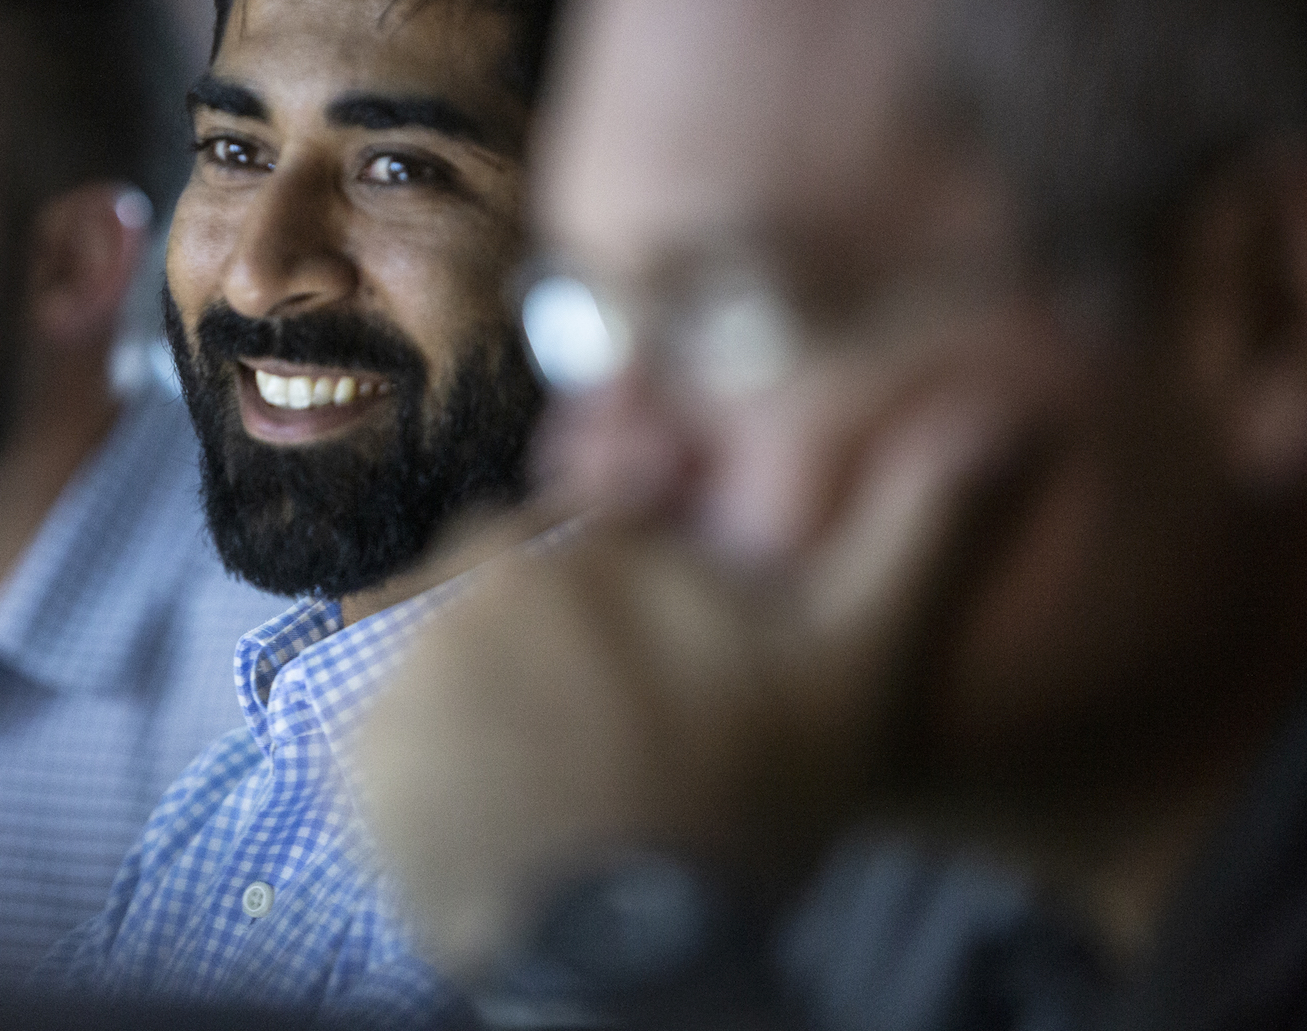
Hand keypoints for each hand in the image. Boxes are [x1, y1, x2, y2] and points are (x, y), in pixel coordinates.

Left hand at [350, 399, 1015, 978]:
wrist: (642, 958)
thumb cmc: (751, 804)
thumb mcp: (856, 663)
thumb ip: (918, 529)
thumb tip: (1013, 412)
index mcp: (584, 544)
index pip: (584, 530)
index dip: (623, 599)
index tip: (651, 675)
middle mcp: (471, 585)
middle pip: (503, 593)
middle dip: (547, 648)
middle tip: (605, 742)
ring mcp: (403, 670)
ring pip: (442, 658)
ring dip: (486, 706)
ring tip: (556, 788)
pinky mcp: (357, 755)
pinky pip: (383, 735)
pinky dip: (426, 768)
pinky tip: (494, 815)